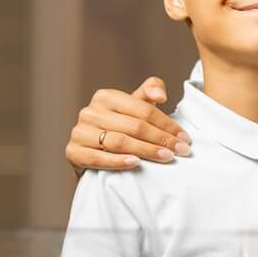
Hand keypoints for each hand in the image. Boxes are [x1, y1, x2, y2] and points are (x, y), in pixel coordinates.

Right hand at [66, 78, 190, 171]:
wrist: (95, 156)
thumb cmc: (122, 128)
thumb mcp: (136, 108)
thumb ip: (149, 93)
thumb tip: (160, 95)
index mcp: (105, 97)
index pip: (143, 110)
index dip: (167, 124)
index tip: (185, 138)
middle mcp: (89, 112)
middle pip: (134, 126)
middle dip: (161, 139)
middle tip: (181, 151)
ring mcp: (79, 132)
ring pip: (118, 141)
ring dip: (146, 151)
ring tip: (166, 158)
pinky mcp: (72, 152)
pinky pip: (97, 158)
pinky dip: (117, 161)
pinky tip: (135, 164)